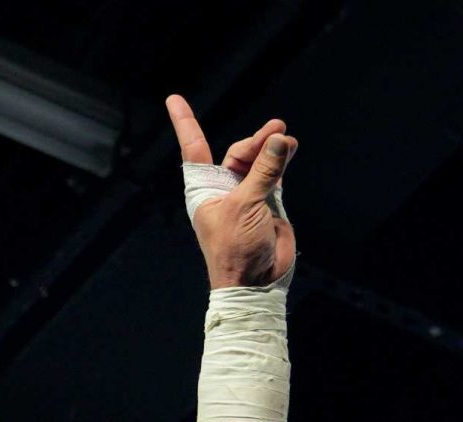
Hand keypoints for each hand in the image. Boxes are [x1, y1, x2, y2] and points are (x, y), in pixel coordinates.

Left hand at [165, 95, 296, 288]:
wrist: (255, 281)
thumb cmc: (235, 249)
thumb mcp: (247, 205)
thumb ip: (264, 171)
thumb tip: (279, 140)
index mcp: (205, 189)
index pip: (194, 148)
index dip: (185, 123)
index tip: (173, 99)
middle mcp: (224, 189)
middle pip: (239, 151)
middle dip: (257, 139)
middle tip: (277, 130)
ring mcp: (247, 194)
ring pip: (259, 160)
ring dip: (272, 147)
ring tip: (286, 138)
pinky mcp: (268, 202)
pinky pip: (275, 173)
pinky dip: (282, 160)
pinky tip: (289, 148)